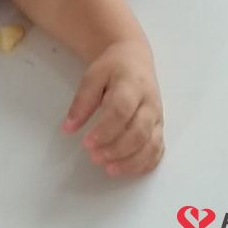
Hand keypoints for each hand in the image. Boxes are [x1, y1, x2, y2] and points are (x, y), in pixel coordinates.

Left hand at [62, 40, 163, 176]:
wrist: (134, 57)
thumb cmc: (112, 67)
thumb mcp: (92, 76)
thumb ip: (82, 102)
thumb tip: (68, 128)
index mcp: (132, 84)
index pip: (121, 110)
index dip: (105, 130)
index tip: (86, 143)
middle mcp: (149, 102)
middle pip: (139, 131)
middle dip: (116, 149)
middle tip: (94, 157)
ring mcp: (157, 117)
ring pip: (151, 145)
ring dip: (131, 162)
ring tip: (108, 169)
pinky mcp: (159, 127)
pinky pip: (157, 150)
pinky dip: (144, 164)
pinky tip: (126, 170)